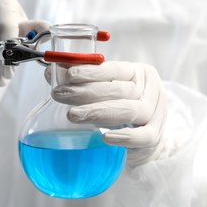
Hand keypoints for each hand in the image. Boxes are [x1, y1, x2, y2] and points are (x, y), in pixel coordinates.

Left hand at [49, 61, 166, 165]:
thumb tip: (50, 73)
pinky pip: (142, 137)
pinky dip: (124, 137)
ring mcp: (155, 114)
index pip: (114, 69)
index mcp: (138, 73)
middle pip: (118, 90)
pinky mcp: (155, 136)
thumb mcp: (106, 89)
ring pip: (128, 110)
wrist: (146, 136)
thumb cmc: (121, 106)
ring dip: (98, 112)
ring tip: (72, 115)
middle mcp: (151, 90)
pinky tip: (105, 137)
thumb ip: (82, 81)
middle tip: (59, 95)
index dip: (91, 71)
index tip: (69, 74)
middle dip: (85, 92)